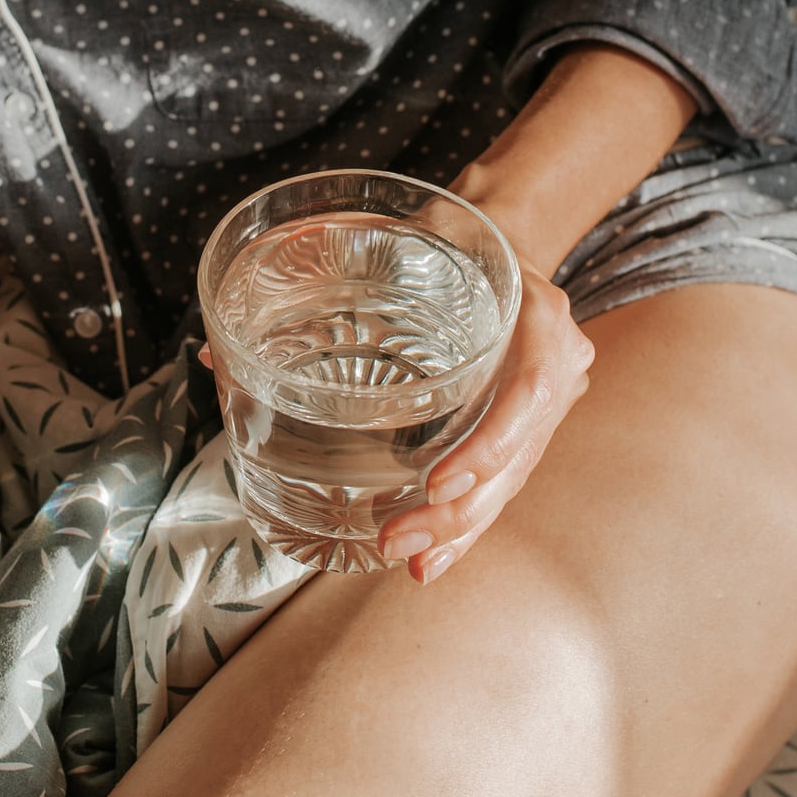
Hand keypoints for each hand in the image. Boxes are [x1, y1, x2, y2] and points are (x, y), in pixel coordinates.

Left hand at [375, 257, 593, 582]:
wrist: (505, 235)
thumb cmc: (454, 235)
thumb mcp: (418, 234)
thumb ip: (352, 269)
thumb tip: (237, 327)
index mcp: (543, 316)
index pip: (531, 393)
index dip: (490, 445)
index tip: (437, 479)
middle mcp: (559, 363)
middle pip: (519, 455)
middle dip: (460, 508)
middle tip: (399, 539)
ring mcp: (548, 403)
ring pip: (511, 481)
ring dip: (459, 527)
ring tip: (412, 562)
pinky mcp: (529, 428)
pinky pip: (502, 482)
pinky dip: (466, 522)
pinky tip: (432, 560)